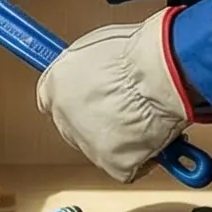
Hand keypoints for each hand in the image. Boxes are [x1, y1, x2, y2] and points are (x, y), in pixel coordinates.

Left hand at [35, 10, 194, 182]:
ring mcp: (87, 143)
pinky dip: (141, 156)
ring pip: (101, 148)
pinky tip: (152, 136)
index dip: (76, 99)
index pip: (53, 101)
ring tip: (145, 116)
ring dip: (121, 138)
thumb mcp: (98, 46)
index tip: (87, 97)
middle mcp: (64, 116)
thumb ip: (86, 67)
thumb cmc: (135, 54)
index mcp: (55, 84)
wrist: (158, 75)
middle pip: (76, 127)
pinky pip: (127, 166)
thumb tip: (92, 70)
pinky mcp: (113, 164)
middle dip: (99, 121)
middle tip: (125, 107)